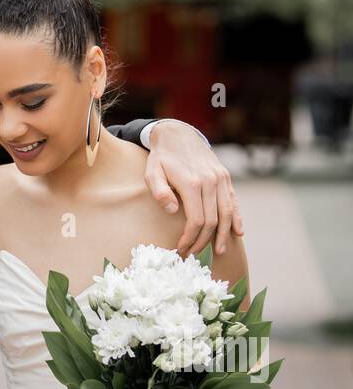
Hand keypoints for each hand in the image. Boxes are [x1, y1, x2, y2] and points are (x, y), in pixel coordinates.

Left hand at [144, 120, 242, 255]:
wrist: (178, 134)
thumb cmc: (162, 157)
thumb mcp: (152, 171)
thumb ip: (159, 191)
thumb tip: (172, 210)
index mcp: (191, 183)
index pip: (196, 220)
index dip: (190, 238)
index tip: (181, 248)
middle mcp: (210, 182)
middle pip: (212, 221)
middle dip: (203, 241)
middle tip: (193, 254)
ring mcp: (221, 179)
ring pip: (227, 214)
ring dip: (224, 236)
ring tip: (219, 251)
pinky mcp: (226, 177)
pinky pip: (234, 202)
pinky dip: (237, 218)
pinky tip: (237, 232)